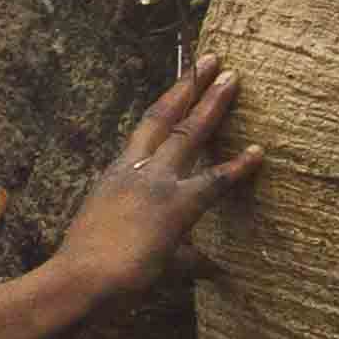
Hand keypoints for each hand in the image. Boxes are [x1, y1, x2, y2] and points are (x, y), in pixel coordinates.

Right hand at [53, 54, 261, 300]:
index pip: (146, 128)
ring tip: (233, 79)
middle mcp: (135, 169)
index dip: (168, 101)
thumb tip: (213, 269)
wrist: (79, 279)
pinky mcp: (175, 206)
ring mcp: (156, 184)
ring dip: (212, 105)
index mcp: (117, 173)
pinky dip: (238, 167)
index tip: (184, 79)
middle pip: (167, 117)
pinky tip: (259, 152)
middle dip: (191, 87)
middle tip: (212, 60)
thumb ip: (176, 252)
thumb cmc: (88, 268)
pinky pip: (214, 181)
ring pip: (188, 134)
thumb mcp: (122, 246)